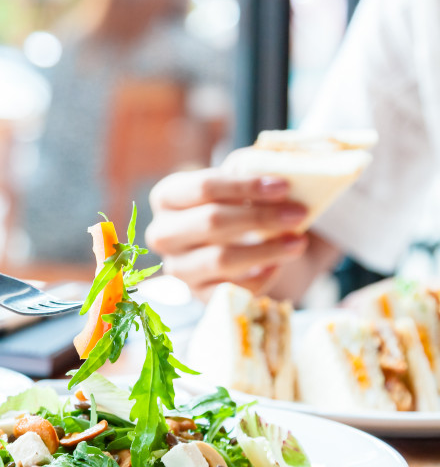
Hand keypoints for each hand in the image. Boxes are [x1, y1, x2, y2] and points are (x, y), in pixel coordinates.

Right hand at [146, 168, 308, 300]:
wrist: (232, 243)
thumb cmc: (234, 204)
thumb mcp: (238, 182)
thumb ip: (251, 171)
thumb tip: (282, 173)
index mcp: (167, 197)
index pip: (204, 187)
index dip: (246, 186)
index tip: (284, 186)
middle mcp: (163, 234)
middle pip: (211, 222)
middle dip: (260, 217)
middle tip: (298, 213)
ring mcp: (178, 268)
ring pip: (221, 259)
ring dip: (266, 250)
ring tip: (298, 241)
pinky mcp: (197, 295)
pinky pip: (230, 290)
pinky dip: (259, 279)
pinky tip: (277, 265)